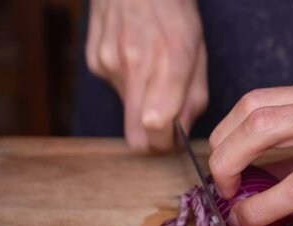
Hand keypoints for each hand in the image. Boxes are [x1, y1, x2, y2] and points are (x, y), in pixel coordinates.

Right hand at [86, 0, 207, 151]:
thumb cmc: (174, 11)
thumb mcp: (198, 52)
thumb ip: (193, 97)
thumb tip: (182, 132)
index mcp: (170, 63)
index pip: (158, 130)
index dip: (167, 145)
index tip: (175, 140)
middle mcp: (135, 66)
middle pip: (135, 137)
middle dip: (151, 140)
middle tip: (164, 126)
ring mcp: (110, 63)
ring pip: (127, 113)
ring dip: (142, 104)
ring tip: (152, 73)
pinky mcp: (94, 61)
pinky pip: (115, 90)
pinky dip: (128, 84)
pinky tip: (135, 59)